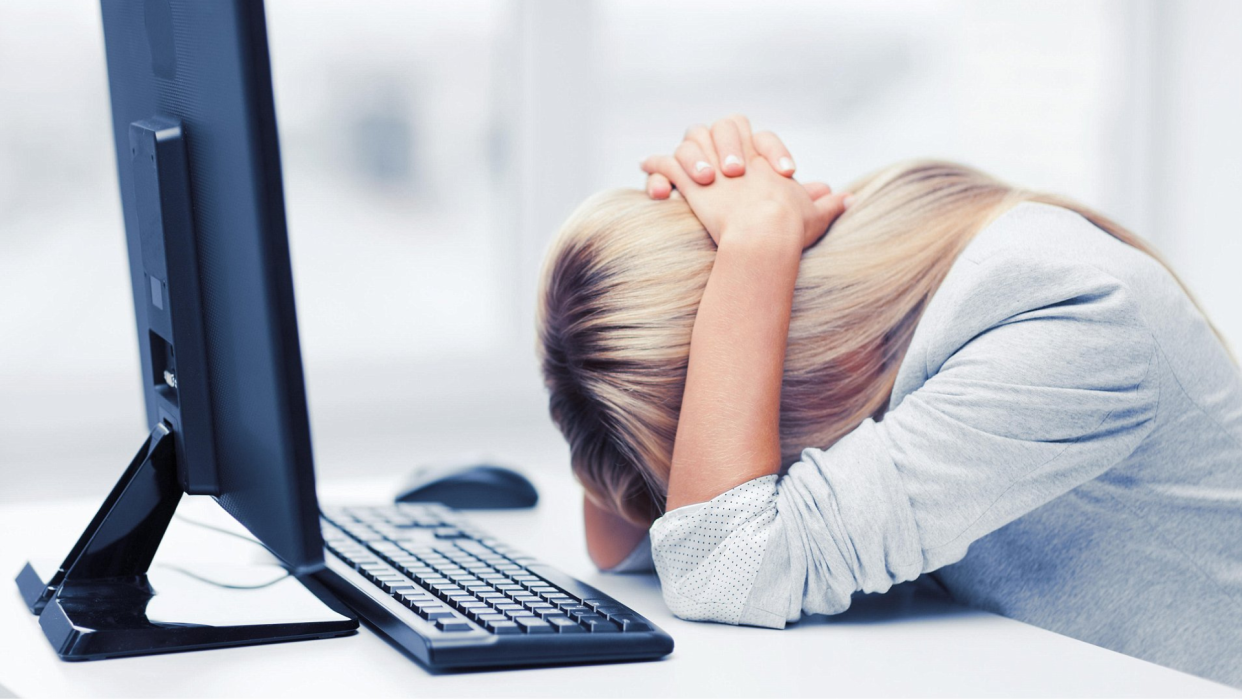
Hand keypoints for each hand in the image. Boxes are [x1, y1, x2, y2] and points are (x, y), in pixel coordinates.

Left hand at [641, 115, 849, 250]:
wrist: (766, 235)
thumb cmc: (791, 228)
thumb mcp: (815, 214)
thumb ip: (830, 203)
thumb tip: (850, 199)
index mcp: (762, 160)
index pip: (752, 135)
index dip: (747, 146)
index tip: (749, 170)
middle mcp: (735, 155)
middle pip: (719, 127)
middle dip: (716, 141)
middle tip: (721, 169)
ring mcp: (712, 166)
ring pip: (692, 141)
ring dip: (688, 155)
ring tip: (687, 171)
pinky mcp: (690, 182)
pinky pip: (665, 164)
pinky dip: (655, 167)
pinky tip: (646, 168)